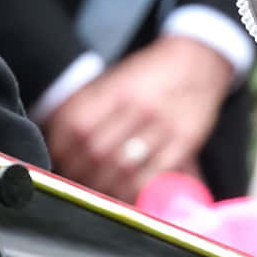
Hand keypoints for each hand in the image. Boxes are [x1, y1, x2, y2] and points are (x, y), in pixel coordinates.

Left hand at [44, 35, 235, 199]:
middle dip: (80, 174)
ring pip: (124, 169)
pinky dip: (135, 192)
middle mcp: (141, 107)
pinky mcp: (187, 142)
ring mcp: (166, 126)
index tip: (58, 161)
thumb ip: (87, 106)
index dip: (60, 150)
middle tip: (75, 183)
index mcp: (118, 89)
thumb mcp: (115, 79)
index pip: (76, 125)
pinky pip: (155, 177)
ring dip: (104, 188)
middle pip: (97, 151)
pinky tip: (125, 194)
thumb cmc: (150, 74)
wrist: (199, 61)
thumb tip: (57, 142)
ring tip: (97, 194)